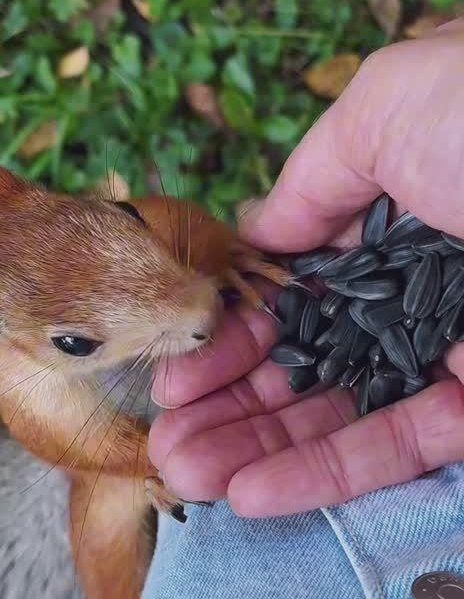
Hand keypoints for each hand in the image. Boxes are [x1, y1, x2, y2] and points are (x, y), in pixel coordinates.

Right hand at [150, 20, 463, 516]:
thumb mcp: (386, 107)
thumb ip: (314, 177)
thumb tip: (259, 233)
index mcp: (391, 214)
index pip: (294, 287)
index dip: (232, 328)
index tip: (175, 362)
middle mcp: (415, 288)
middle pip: (306, 356)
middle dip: (231, 398)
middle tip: (165, 431)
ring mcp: (450, 351)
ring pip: (342, 410)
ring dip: (258, 446)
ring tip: (181, 469)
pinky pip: (399, 444)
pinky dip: (325, 472)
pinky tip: (251, 491)